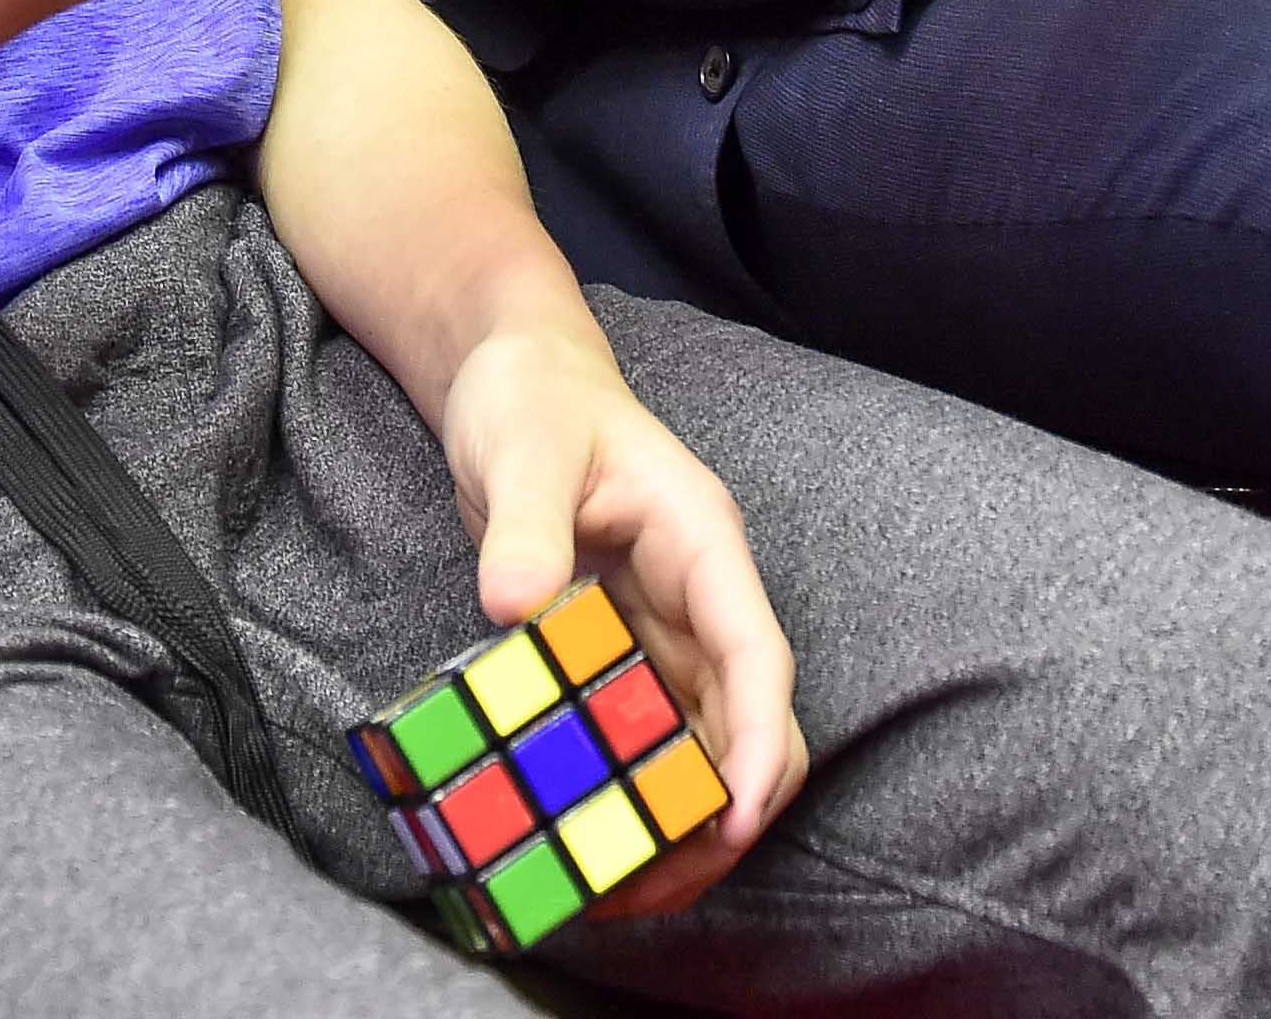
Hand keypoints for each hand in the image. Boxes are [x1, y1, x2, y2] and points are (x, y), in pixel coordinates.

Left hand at [434, 320, 804, 914]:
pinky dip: (633, 793)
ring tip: (616, 889)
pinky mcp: (629, 650)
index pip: (757, 652)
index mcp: (702, 542)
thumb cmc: (532, 400)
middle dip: (722, 813)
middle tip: (651, 887)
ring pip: (707, 743)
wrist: (517, 382)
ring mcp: (670, 628)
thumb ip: (525, 523)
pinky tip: (589, 836)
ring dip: (678, 819)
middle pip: (750, 721)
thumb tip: (514, 603)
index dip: (754, 740)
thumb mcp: (523, 448)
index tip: (737, 819)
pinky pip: (651, 737)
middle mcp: (703, 596)